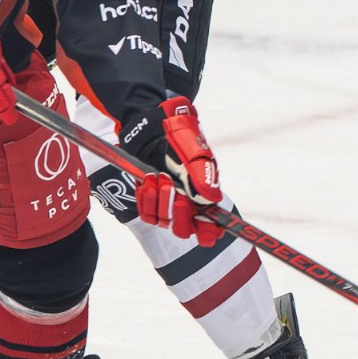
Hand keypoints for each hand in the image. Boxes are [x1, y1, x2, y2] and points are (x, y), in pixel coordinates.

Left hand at [121, 97, 224, 245]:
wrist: (154, 125)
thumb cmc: (179, 135)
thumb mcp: (193, 150)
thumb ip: (202, 173)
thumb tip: (212, 199)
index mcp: (206, 194)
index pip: (212, 227)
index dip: (209, 232)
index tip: (204, 230)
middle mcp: (189, 202)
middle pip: (185, 229)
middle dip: (177, 213)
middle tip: (173, 190)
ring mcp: (169, 202)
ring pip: (164, 222)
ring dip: (159, 201)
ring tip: (157, 176)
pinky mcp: (152, 200)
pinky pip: (147, 214)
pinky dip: (145, 199)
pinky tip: (147, 181)